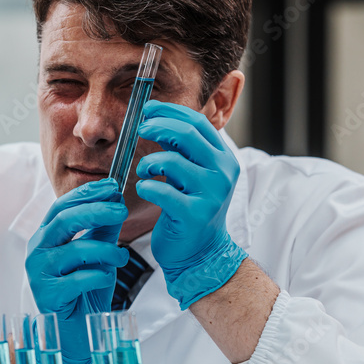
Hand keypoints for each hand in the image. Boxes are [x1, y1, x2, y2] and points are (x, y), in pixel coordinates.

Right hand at [25, 178, 128, 363]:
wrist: (77, 333)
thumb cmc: (84, 293)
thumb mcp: (98, 256)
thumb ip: (103, 230)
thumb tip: (115, 199)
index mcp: (46, 238)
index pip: (61, 207)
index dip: (86, 194)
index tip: (111, 186)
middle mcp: (37, 252)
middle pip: (63, 221)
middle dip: (94, 211)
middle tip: (120, 209)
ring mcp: (39, 274)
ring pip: (74, 251)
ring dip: (105, 250)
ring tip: (123, 255)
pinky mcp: (48, 296)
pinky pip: (78, 280)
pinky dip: (98, 276)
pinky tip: (107, 279)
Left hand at [135, 100, 247, 309]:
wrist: (202, 253)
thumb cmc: (191, 210)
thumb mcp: (192, 175)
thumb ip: (182, 151)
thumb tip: (156, 120)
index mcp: (223, 159)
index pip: (198, 123)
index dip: (170, 112)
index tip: (148, 110)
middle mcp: (222, 173)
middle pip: (187, 135)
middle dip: (158, 127)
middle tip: (139, 129)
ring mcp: (211, 194)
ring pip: (172, 161)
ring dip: (149, 162)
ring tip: (144, 171)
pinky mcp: (195, 214)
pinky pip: (162, 191)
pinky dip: (147, 187)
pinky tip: (145, 189)